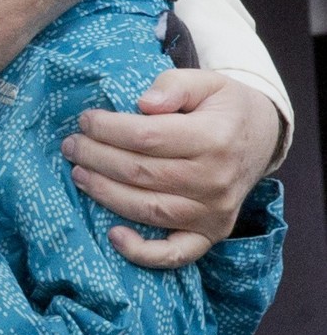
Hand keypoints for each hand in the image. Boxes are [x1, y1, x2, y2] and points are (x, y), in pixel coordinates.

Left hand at [60, 69, 281, 267]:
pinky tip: (113, 236)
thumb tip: (143, 102)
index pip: (148, 137)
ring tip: (79, 174)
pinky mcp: (211, 234)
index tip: (85, 120)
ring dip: (106, 194)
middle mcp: (215, 181)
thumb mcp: (207, 81)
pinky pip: (176, 254)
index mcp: (214, 139)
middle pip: (142, 173)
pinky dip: (143, 253)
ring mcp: (214, 213)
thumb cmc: (225, 106)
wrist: (262, 137)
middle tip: (71, 145)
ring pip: (149, 210)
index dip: (109, 129)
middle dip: (97, 158)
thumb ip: (174, 85)